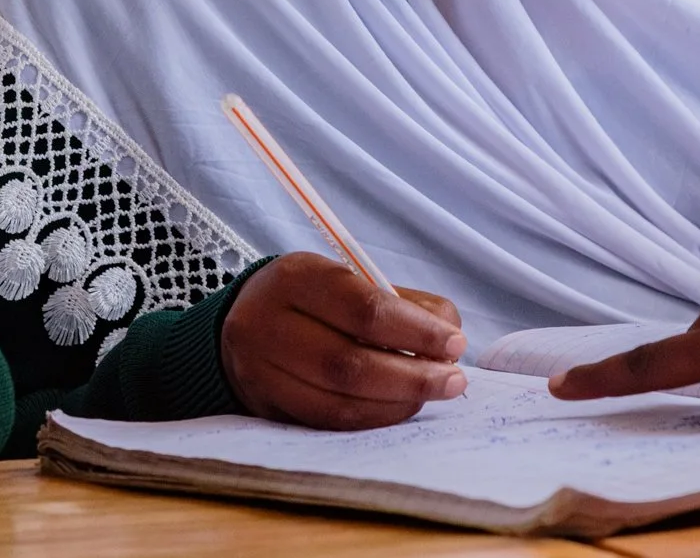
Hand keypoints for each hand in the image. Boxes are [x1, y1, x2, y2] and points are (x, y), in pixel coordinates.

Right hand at [220, 252, 468, 429]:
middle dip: (413, 377)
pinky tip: (399, 408)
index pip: (364, 309)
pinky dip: (372, 418)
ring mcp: (260, 371)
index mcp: (296, 277)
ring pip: (338, 401)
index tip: (455, 343)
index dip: (416, 331)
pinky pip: (327, 422)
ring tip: (432, 394)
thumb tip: (448, 337)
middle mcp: (268, 324)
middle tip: (454, 380)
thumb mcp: (349, 279)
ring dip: (397, 403)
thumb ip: (402, 303)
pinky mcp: (265, 406)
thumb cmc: (312, 298)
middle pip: (349, 363)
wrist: (245, 320)